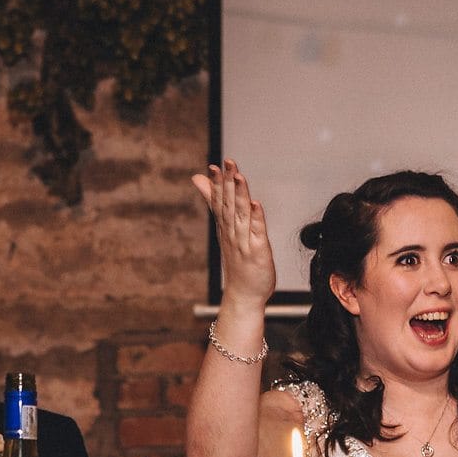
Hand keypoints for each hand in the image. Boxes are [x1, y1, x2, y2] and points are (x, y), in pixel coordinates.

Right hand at [191, 160, 275, 308]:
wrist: (244, 294)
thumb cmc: (238, 262)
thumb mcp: (224, 229)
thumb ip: (214, 202)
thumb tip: (199, 180)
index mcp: (226, 227)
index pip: (219, 202)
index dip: (217, 183)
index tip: (214, 166)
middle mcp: (233, 233)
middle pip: (229, 204)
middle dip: (228, 183)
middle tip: (227, 163)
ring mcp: (244, 241)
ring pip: (241, 214)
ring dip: (240, 195)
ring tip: (239, 177)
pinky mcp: (258, 251)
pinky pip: (257, 232)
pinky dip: (257, 218)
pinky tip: (256, 204)